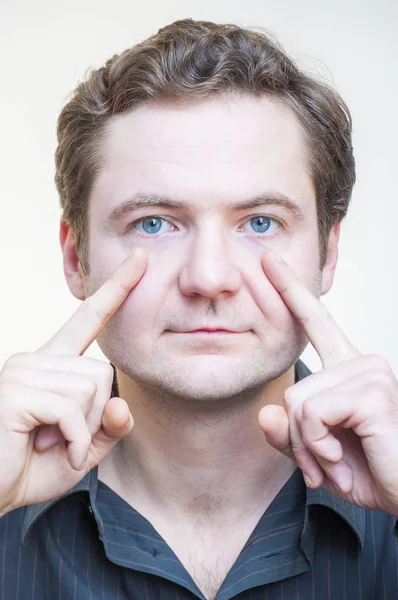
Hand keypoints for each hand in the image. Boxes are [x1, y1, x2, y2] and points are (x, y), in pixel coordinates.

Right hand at [0, 247, 146, 515]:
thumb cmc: (31, 469)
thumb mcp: (84, 448)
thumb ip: (109, 425)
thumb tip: (121, 403)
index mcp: (53, 364)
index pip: (89, 318)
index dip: (117, 289)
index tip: (139, 258)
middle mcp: (35, 358)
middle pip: (102, 372)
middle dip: (95, 415)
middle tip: (64, 438)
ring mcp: (22, 370)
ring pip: (91, 389)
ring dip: (82, 430)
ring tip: (50, 443)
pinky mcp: (16, 390)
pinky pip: (72, 409)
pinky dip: (73, 440)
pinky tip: (50, 449)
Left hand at [258, 250, 397, 516]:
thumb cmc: (366, 471)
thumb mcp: (315, 453)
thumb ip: (288, 434)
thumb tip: (264, 414)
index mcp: (346, 367)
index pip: (314, 320)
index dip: (290, 290)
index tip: (269, 259)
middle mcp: (360, 362)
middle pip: (292, 391)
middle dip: (298, 437)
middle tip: (324, 461)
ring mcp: (369, 373)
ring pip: (297, 404)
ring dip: (308, 445)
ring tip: (336, 461)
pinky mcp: (372, 393)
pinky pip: (312, 414)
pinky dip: (318, 446)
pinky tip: (343, 458)